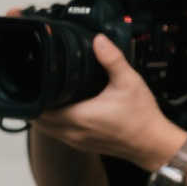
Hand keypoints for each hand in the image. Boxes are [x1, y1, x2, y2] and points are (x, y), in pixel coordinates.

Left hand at [32, 34, 186, 170]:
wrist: (153, 143)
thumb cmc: (142, 116)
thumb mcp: (128, 82)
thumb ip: (112, 60)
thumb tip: (99, 41)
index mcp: (78, 116)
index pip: (40, 109)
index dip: (33, 96)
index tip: (33, 83)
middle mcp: (72, 132)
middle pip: (38, 119)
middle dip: (35, 103)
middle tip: (38, 86)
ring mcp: (75, 141)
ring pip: (46, 129)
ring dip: (43, 115)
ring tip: (46, 97)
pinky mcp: (81, 145)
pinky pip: (57, 135)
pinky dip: (53, 124)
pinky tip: (60, 111)